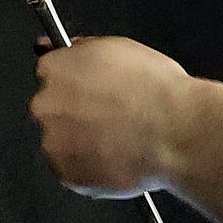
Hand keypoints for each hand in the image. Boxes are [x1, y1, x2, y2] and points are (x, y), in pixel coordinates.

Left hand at [31, 36, 195, 195]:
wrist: (176, 133)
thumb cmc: (157, 92)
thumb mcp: (123, 48)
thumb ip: (88, 50)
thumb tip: (77, 51)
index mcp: (56, 69)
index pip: (49, 72)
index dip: (72, 82)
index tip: (86, 90)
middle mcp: (46, 105)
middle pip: (50, 108)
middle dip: (72, 113)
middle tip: (107, 118)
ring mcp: (53, 142)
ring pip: (60, 142)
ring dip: (79, 143)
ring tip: (116, 143)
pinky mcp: (66, 174)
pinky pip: (72, 171)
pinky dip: (89, 168)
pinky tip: (116, 160)